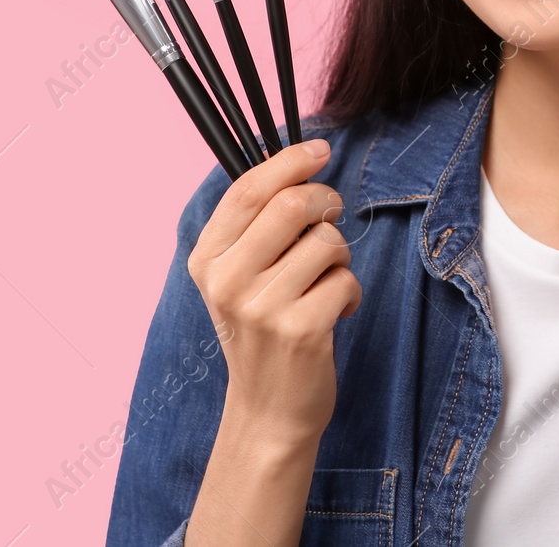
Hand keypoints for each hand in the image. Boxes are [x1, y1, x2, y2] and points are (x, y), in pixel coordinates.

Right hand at [186, 139, 361, 449]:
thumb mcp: (238, 277)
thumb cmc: (263, 330)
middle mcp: (227, 281)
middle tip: (331, 218)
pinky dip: (351, 291)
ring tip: (326, 282)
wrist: (268, 410)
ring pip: (326, 241)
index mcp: (207, 259)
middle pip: (292, 205)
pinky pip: (346, 279)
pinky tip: (336, 312)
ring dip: (340, 256)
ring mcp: (261, 308)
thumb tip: (298, 166)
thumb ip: (256, 225)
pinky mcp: (300, 330)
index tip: (319, 149)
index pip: (246, 189)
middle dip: (326, 203)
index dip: (288, 161)